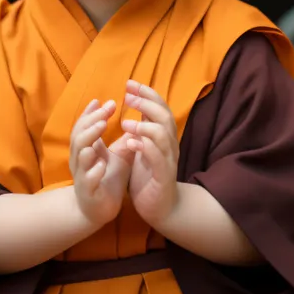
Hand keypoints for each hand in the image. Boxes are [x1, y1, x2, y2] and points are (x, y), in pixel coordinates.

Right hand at [70, 99, 134, 226]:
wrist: (96, 210)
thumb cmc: (106, 179)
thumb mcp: (118, 156)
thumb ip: (125, 140)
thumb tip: (138, 120)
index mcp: (86, 148)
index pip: (85, 126)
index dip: (94, 113)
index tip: (108, 101)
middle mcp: (80, 160)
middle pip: (79, 135)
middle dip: (92, 121)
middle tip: (106, 110)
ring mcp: (82, 175)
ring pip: (80, 155)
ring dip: (89, 140)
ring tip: (101, 127)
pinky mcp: (88, 192)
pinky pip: (87, 180)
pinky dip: (93, 172)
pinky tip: (101, 165)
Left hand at [122, 81, 179, 225]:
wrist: (161, 209)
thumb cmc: (149, 177)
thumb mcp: (143, 148)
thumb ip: (142, 127)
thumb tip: (136, 102)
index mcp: (163, 136)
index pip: (160, 107)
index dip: (147, 93)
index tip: (129, 83)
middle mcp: (169, 145)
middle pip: (164, 115)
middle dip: (146, 103)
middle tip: (127, 96)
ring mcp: (168, 160)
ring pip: (163, 134)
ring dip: (144, 125)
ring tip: (125, 124)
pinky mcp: (163, 176)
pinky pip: (157, 158)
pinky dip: (144, 148)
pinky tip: (130, 143)